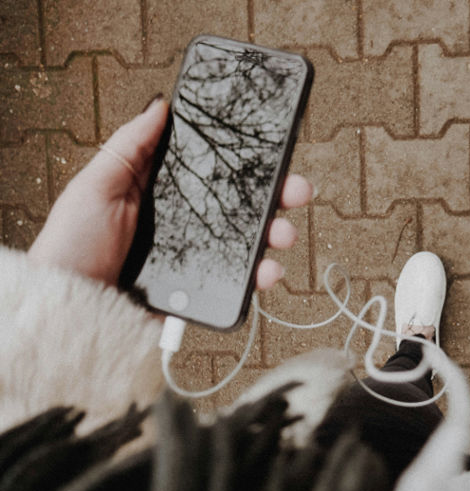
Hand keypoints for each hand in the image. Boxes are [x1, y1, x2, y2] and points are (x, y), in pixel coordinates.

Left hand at [28, 96, 311, 288]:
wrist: (71, 306)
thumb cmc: (74, 244)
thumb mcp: (97, 185)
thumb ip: (131, 146)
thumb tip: (161, 105)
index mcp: (166, 195)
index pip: (215, 173)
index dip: (247, 164)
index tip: (274, 152)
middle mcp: (188, 225)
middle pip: (243, 207)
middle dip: (278, 197)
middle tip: (297, 190)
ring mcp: (198, 258)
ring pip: (250, 244)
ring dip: (277, 236)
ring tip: (284, 235)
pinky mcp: (203, 292)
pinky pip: (240, 283)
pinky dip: (261, 277)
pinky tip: (268, 271)